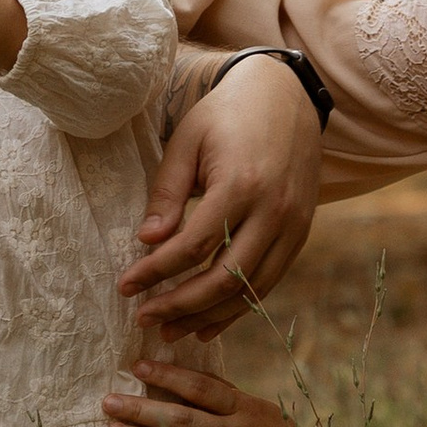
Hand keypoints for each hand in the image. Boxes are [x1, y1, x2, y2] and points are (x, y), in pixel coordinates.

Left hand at [116, 54, 321, 336]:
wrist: (286, 96)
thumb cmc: (226, 115)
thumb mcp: (187, 142)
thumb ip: (168, 194)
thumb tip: (147, 242)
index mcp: (241, 185)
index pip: (193, 246)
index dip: (156, 272)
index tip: (125, 287)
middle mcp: (274, 211)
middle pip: (224, 278)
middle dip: (180, 305)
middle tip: (144, 319)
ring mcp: (294, 226)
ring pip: (250, 290)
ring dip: (209, 317)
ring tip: (172, 331)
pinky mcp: (301, 233)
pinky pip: (269, 282)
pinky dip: (238, 307)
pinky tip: (208, 323)